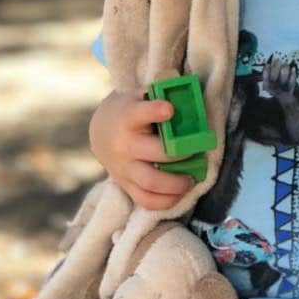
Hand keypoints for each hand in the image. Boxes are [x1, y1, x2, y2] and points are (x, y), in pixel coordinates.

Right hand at [88, 89, 192, 209]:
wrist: (102, 130)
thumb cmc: (130, 110)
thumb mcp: (139, 96)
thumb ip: (159, 97)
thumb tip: (189, 101)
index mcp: (128, 117)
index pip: (139, 113)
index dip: (154, 111)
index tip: (170, 109)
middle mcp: (124, 144)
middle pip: (155, 153)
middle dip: (180, 154)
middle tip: (196, 152)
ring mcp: (123, 168)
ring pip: (151, 182)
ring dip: (176, 184)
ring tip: (191, 180)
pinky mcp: (125, 184)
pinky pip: (146, 200)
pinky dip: (166, 201)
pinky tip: (181, 193)